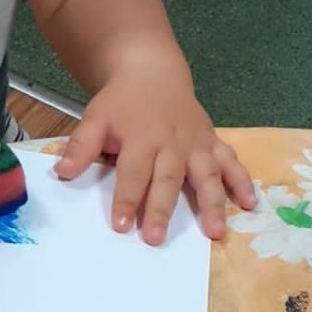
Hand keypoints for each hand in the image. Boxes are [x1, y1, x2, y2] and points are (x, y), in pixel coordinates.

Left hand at [55, 69, 255, 244]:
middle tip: (157, 239)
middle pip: (168, 180)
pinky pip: (231, 162)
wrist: (152, 72)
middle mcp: (172, 144)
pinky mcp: (213, 143)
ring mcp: (197, 144)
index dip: (127, 199)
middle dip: (163, 210)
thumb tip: (61, 172)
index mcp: (141, 139)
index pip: (133, 173)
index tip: (121, 226)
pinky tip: (250, 204)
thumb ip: (81, 146)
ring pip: (207, 175)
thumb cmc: (121, 102)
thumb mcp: (95, 117)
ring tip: (216, 231)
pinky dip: (242, 182)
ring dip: (213, 203)